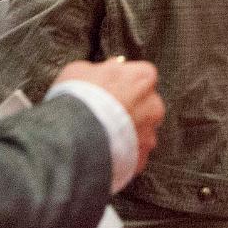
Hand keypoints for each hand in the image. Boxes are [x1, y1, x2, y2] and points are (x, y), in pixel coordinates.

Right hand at [57, 57, 164, 177]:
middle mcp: (153, 105)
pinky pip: (134, 155)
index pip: (142, 75)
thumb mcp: (81, 70)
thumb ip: (102, 69)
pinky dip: (123, 154)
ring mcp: (149, 134)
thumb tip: (107, 68)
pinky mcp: (141, 159)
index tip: (112, 87)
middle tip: (107, 114)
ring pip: (142, 132)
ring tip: (103, 137)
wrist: (74, 136)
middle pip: (146, 105)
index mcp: (142, 78)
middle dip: (130, 109)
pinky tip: (105, 152)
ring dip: (128, 134)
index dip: (125, 82)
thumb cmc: (78, 99)